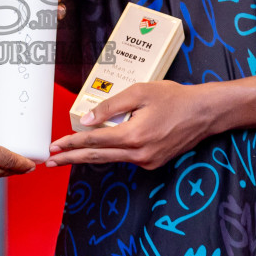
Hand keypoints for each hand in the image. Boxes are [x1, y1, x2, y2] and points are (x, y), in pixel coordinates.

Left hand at [45, 80, 221, 170]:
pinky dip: (110, 153)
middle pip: (97, 157)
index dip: (72, 142)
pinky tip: (99, 148)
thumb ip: (110, 106)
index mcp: (134, 135)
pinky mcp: (152, 162)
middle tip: (50, 161)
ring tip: (67, 155)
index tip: (54, 146)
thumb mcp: (139, 92)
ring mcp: (147, 161)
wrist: (204, 113)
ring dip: (88, 156)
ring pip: (111, 158)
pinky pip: (126, 158)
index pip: (94, 140)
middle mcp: (140, 153)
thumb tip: (86, 120)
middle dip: (71, 158)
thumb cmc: (174, 97)